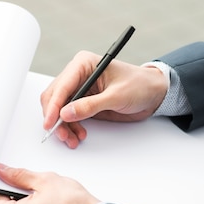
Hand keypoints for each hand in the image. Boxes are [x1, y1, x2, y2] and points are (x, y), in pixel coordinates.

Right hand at [41, 51, 167, 147]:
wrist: (153, 94)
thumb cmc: (139, 86)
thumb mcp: (116, 96)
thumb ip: (91, 105)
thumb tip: (66, 114)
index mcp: (83, 64)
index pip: (61, 85)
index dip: (53, 105)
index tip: (50, 122)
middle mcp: (78, 75)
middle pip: (55, 98)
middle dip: (56, 118)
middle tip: (62, 134)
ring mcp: (80, 90)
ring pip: (60, 109)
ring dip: (63, 126)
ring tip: (73, 139)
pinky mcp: (84, 103)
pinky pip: (69, 116)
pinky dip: (70, 127)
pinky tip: (78, 134)